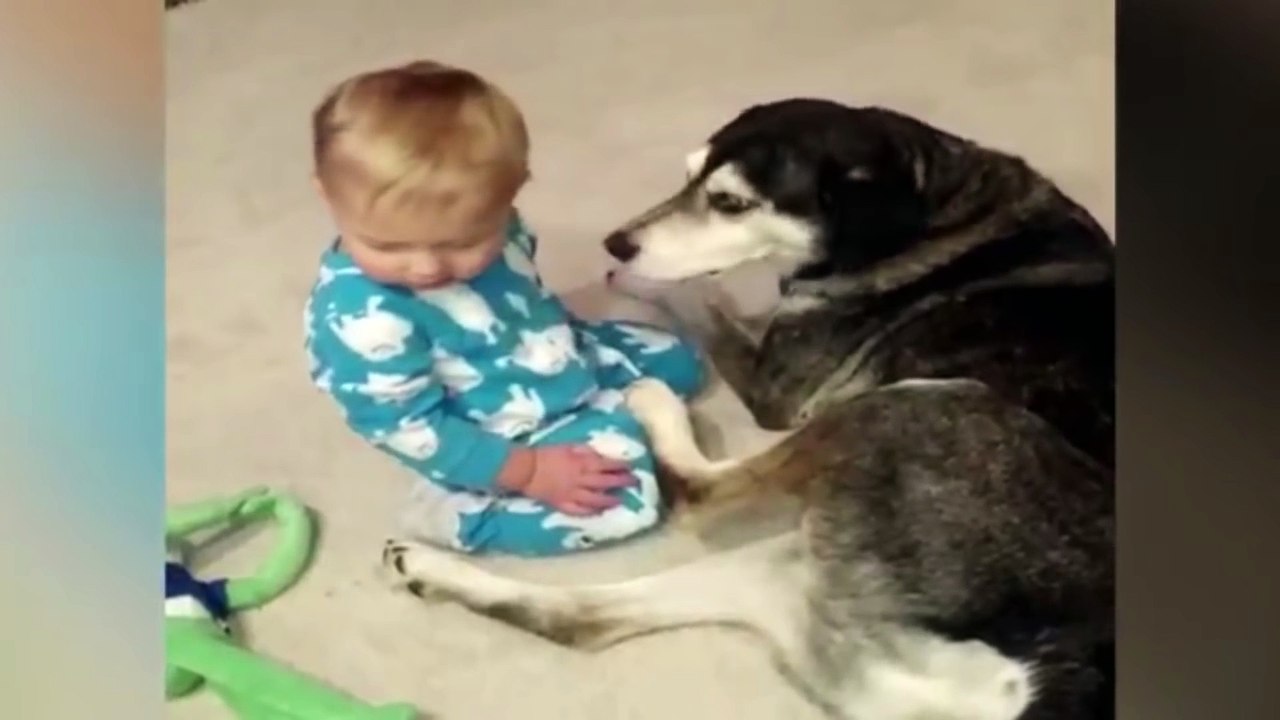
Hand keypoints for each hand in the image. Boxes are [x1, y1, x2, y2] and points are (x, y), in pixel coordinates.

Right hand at [504, 445, 635, 515]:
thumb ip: (584, 450)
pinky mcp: (562, 504)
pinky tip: (598, 512)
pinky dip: (590, 512)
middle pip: (604, 482)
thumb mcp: (567, 446)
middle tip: (633, 483)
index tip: (631, 466)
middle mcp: (580, 480)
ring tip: (620, 501)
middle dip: (621, 482)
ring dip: (609, 500)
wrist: (525, 469)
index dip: (620, 466)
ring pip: (595, 499)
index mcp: (581, 463)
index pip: (606, 465)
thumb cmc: (545, 454)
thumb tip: (599, 454)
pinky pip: (579, 510)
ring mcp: (572, 494)